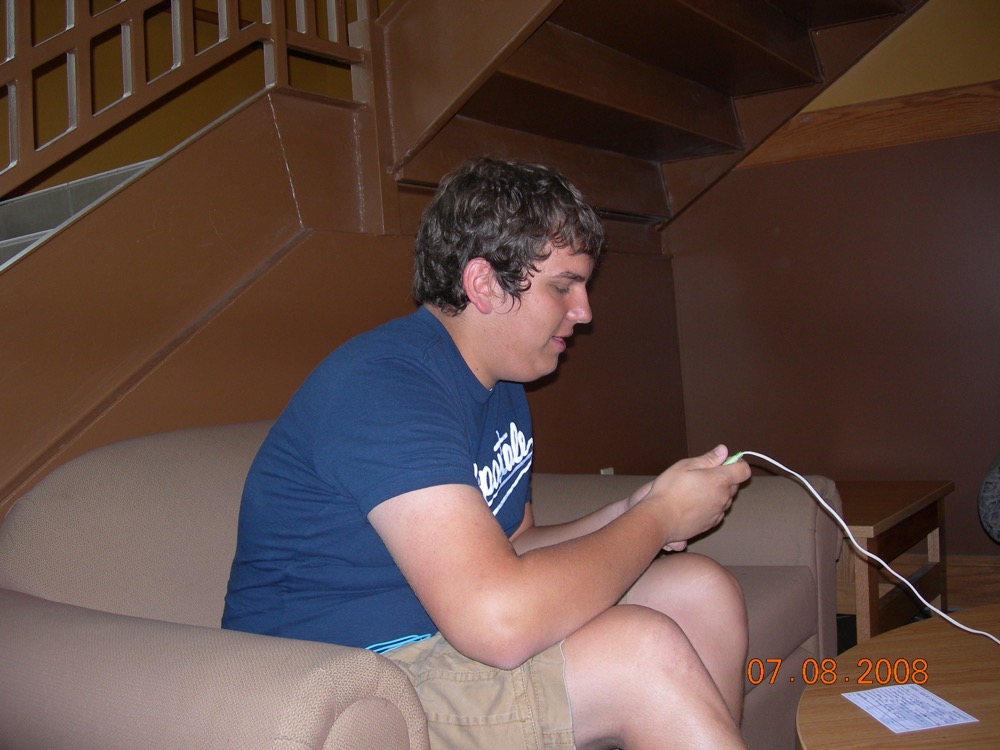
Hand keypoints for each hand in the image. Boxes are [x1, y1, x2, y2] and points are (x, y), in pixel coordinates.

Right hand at [633, 446, 749, 549]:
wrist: (660, 519)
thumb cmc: (670, 490)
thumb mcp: (685, 466)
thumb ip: (708, 459)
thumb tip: (723, 451)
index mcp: (720, 480)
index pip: (744, 470)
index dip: (737, 463)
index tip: (725, 462)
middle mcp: (723, 497)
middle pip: (735, 485)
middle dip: (725, 477)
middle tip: (703, 475)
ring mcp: (718, 512)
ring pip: (726, 499)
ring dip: (718, 492)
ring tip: (696, 490)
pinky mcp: (711, 524)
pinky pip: (718, 511)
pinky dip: (712, 505)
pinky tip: (695, 504)